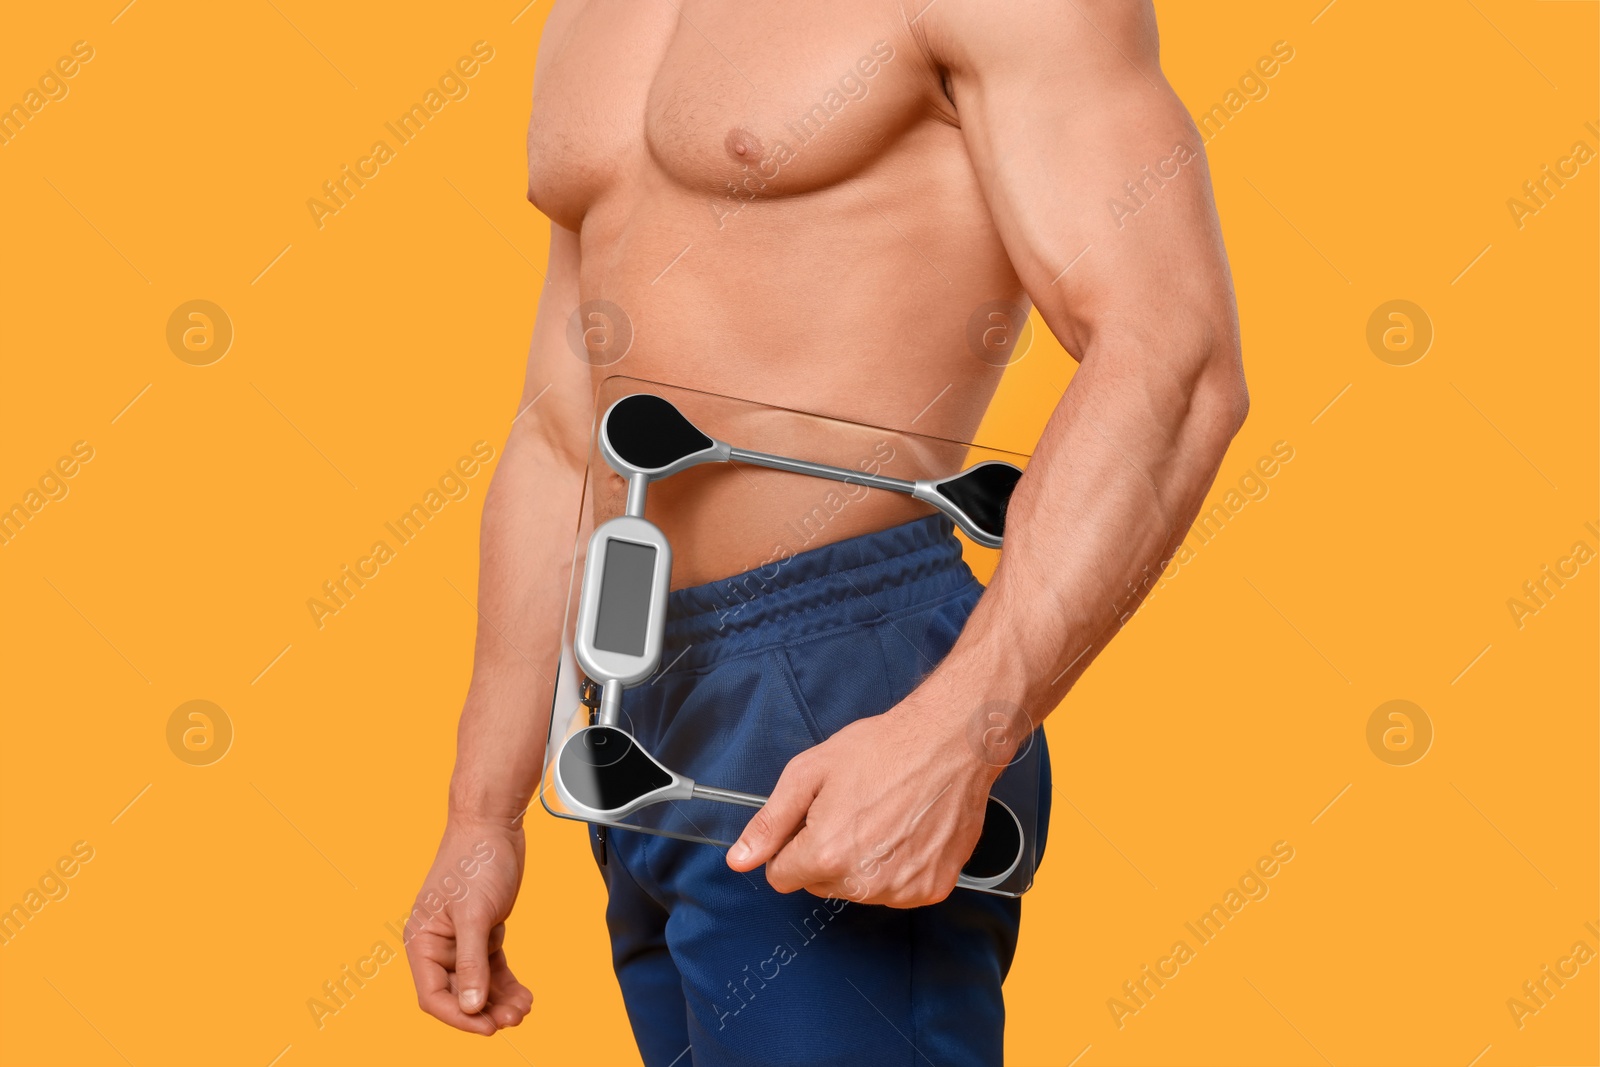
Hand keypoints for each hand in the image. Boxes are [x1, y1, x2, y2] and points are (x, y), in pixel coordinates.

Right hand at [404, 817, 533, 1034]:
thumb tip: (471, 1006)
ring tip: (524, 1009)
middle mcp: (438, 945)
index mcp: (421, 941)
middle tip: (514, 1019)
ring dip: (499, 1000)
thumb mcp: (474, 915)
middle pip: (458, 994)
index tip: (487, 1028)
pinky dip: (507, 984)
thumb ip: (470, 963)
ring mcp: (462, 939)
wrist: (494, 823)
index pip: (433, 996)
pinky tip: (524, 995)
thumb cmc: (475, 861)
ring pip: (479, 984)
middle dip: (484, 1010)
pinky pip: (493, 968)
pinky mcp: (484, 931)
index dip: (459, 1017)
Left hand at [726, 686, 1001, 906]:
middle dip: (825, 854)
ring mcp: (902, 889)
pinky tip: (907, 831)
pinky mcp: (932, 888)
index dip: (790, 846)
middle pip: (819, 884)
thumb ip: (770, 822)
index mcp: (826, 854)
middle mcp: (864, 882)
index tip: (812, 821)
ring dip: (862, 863)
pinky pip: (896, 890)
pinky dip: (897, 868)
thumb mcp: (809, 772)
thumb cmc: (883, 749)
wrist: (950, 742)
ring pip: (858, 890)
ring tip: (883, 817)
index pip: (781, 877)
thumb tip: (740, 859)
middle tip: (851, 811)